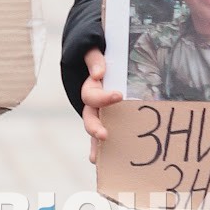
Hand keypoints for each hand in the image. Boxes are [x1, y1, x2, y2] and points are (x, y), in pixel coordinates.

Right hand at [80, 46, 121, 162]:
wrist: (97, 53)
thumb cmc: (97, 52)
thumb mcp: (92, 49)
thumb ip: (94, 57)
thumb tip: (100, 72)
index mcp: (91, 85)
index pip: (92, 95)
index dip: (103, 97)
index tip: (119, 95)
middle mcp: (92, 101)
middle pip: (89, 116)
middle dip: (95, 127)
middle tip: (104, 134)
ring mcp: (99, 110)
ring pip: (95, 127)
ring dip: (96, 142)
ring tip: (97, 157)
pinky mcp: (107, 115)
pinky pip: (103, 131)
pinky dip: (100, 145)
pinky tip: (100, 159)